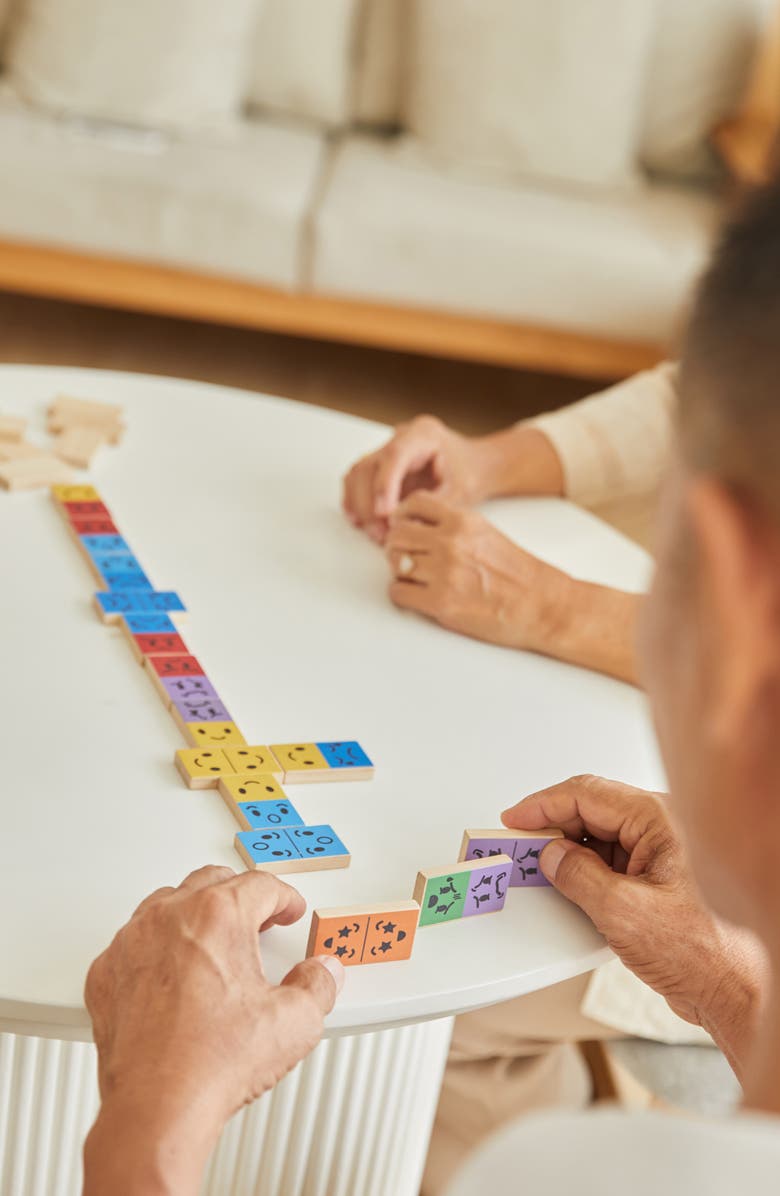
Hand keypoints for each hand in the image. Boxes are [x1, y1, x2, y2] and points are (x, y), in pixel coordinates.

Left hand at [84, 866, 341, 1194]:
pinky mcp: (107, 973)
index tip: (287, 908)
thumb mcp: (295, 1022)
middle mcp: (170, 917)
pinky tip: (170, 974)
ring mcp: (132, 943)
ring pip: (166, 905)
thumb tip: (322, 972)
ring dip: (194, 915)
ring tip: (213, 942)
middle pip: (211, 883)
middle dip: (239, 896)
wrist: (157, 1108)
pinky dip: (154, 950)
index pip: (260, 885)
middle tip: (257, 919)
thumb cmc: (213, 1063)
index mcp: (218, 916)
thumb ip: (318, 985)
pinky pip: (132, 943)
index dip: (283, 897)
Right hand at [343, 416, 486, 542]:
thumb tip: (404, 527)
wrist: (474, 466)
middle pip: (369, 466)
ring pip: (358, 474)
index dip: (384, 485)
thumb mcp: (459, 493)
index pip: (395, 455)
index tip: (384, 514)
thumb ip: (432, 507)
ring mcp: (387, 449)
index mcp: (423, 434)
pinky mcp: (380, 465)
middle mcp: (400, 437)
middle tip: (381, 534)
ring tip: (376, 534)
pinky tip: (362, 522)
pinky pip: (358, 480)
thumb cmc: (470, 475)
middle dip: (369, 504)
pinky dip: (356, 502)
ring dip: (360, 506)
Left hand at [385, 491, 571, 652]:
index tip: (403, 527)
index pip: (414, 503)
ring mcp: (444, 572)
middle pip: (397, 534)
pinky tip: (417, 596)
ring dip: (400, 572)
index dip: (402, 516)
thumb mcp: (485, 533)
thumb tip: (415, 529)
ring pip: (394, 563)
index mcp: (463, 520)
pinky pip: (398, 592)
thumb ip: (452, 526)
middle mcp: (451, 542)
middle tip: (405, 558)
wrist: (540, 605)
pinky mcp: (440, 602)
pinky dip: (402, 595)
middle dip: (396, 547)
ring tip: (415, 579)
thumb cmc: (516, 574)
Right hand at [503, 776, 765, 1069]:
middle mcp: (663, 829)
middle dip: (552, 828)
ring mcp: (662, 854)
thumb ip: (578, 877)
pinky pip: (612, 862)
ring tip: (538, 869)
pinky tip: (569, 888)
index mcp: (659, 819)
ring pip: (600, 838)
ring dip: (568, 852)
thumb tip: (552, 856)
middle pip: (591, 811)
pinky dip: (585, 872)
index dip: (542, 805)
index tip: (514, 818)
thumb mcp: (623, 912)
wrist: (738, 992)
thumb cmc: (706, 951)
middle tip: (519, 845)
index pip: (586, 793)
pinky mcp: (659, 880)